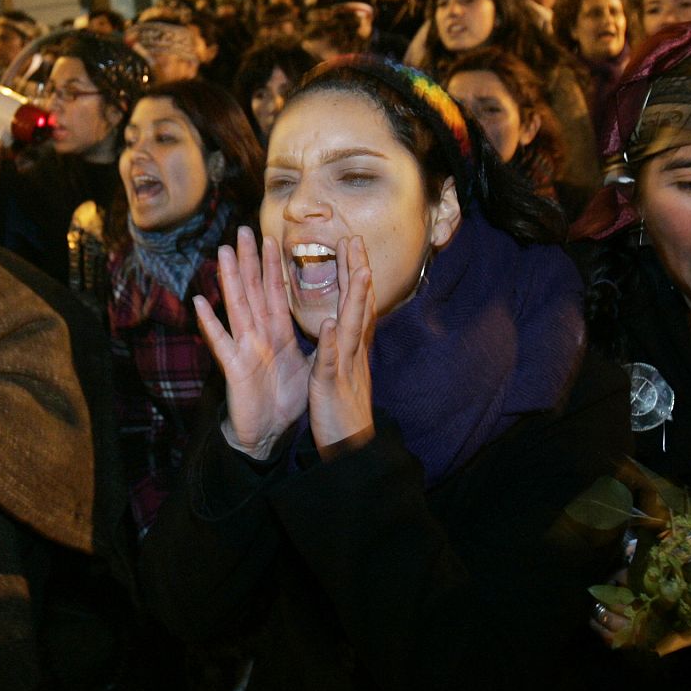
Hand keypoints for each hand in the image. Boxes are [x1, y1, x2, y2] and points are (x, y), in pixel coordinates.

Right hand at [193, 227, 310, 459]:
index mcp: (277, 333)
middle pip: (253, 291)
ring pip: (237, 307)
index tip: (271, 239)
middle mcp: (258, 335)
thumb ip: (313, 342)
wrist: (269, 435)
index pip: (276, 293)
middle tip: (242, 230)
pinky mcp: (235, 368)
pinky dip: (210, 323)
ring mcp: (244, 349)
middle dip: (249, 261)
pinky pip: (221, 342)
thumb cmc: (285, 401)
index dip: (273, 266)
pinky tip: (200, 302)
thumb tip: (331, 323)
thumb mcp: (307, 366)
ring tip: (222, 253)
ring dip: (230, 280)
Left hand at [308, 237, 375, 457]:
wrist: (352, 452)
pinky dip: (332, 342)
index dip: (354, 274)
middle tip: (355, 238)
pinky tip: (331, 323)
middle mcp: (354, 352)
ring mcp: (346, 368)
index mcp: (352, 348)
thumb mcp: (344, 373)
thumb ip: (343, 347)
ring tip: (358, 269)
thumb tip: (343, 325)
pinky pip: (332, 362)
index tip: (352, 245)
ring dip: (355, 298)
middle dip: (357, 271)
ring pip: (353, 327)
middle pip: (359, 306)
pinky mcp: (332, 387)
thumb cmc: (343, 414)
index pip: (356, 303)